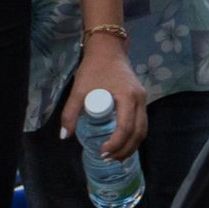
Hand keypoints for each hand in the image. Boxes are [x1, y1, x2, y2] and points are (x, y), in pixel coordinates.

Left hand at [61, 39, 147, 157]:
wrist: (108, 48)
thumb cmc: (94, 68)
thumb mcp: (79, 89)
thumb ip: (70, 113)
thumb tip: (65, 136)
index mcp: (128, 97)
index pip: (126, 128)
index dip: (116, 143)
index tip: (102, 151)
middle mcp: (140, 99)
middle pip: (139, 132)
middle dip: (125, 149)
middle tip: (108, 159)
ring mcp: (142, 98)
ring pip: (143, 128)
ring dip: (132, 145)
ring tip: (115, 155)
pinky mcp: (140, 98)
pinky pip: (141, 122)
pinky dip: (134, 135)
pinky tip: (122, 142)